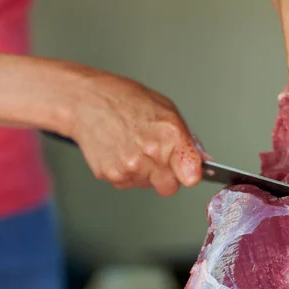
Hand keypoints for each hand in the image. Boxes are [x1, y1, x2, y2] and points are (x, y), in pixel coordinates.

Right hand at [66, 72, 206, 195]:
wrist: (85, 101)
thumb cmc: (125, 100)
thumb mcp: (166, 109)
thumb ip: (188, 139)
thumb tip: (204, 161)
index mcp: (169, 136)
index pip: (191, 176)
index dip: (191, 174)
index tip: (189, 171)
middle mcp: (150, 155)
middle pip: (170, 188)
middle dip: (167, 177)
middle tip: (157, 157)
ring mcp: (129, 168)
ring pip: (148, 186)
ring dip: (145, 173)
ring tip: (134, 146)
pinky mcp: (111, 176)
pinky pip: (128, 184)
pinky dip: (127, 172)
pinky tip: (121, 151)